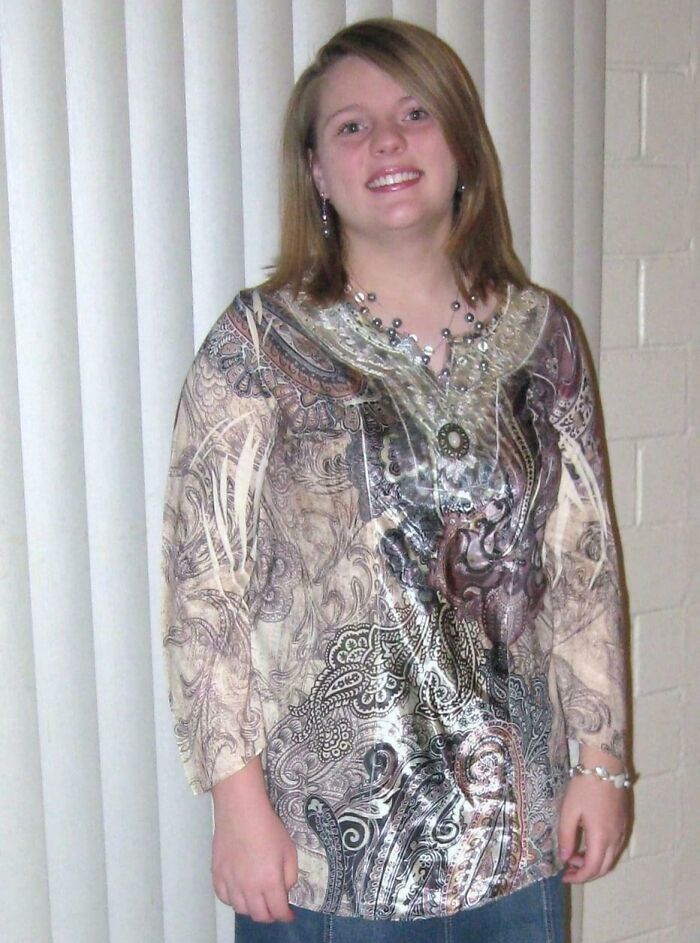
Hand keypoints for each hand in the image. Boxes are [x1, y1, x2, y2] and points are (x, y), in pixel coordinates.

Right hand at [211, 757, 297, 922]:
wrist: (240, 810)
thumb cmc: (268, 827)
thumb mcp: (289, 849)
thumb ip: (290, 875)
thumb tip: (285, 890)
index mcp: (269, 882)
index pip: (278, 911)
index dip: (286, 916)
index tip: (289, 914)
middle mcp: (249, 888)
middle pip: (259, 915)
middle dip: (270, 915)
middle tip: (274, 907)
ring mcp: (230, 882)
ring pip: (241, 909)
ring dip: (252, 908)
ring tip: (257, 899)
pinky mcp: (217, 874)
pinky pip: (224, 897)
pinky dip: (233, 899)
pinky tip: (239, 891)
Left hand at [558, 750, 630, 883]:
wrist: (605, 766)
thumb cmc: (584, 787)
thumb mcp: (569, 811)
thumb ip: (566, 836)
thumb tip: (564, 858)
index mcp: (601, 837)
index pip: (593, 868)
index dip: (579, 877)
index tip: (565, 876)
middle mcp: (616, 838)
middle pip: (605, 867)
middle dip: (587, 872)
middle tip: (569, 868)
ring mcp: (622, 830)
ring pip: (611, 857)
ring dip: (595, 862)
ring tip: (575, 854)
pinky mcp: (624, 821)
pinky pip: (615, 846)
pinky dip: (603, 851)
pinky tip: (589, 842)